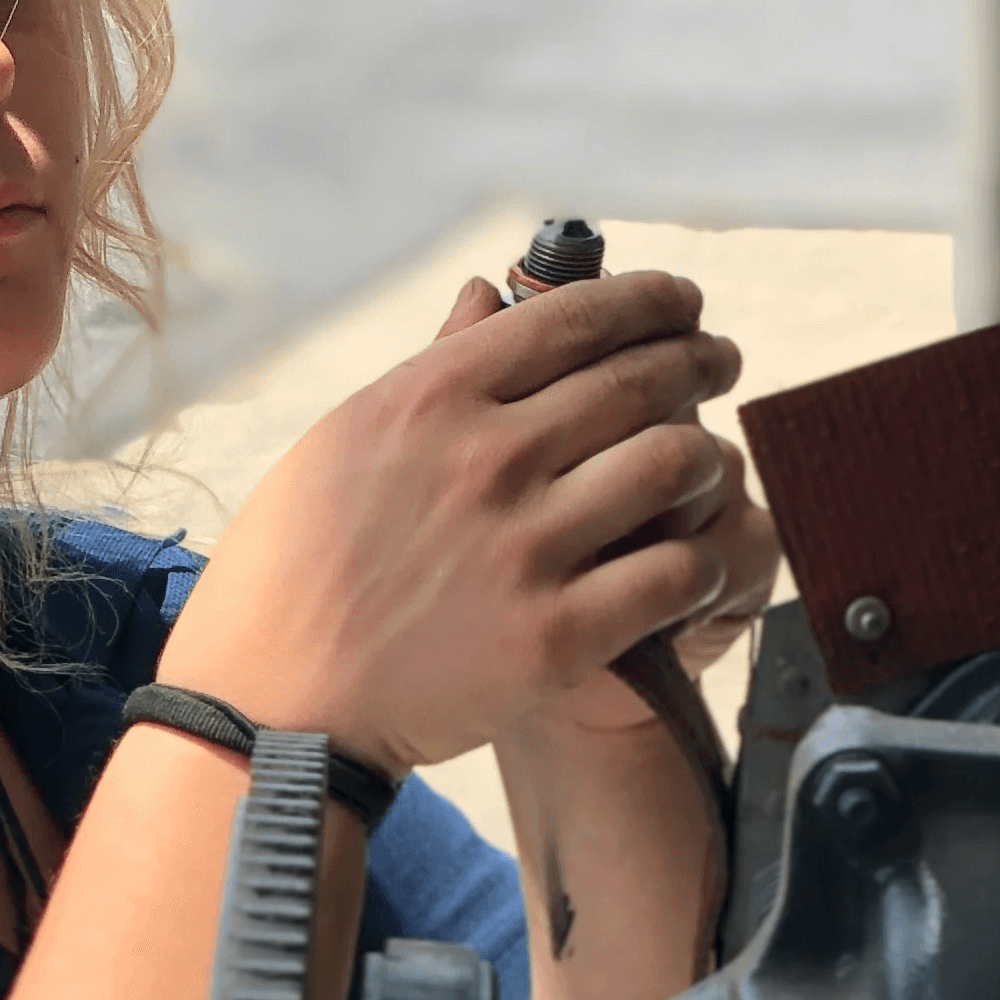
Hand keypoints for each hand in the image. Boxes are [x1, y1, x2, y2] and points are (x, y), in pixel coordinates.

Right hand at [158, 269, 745, 773]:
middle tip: (721, 362)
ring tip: (707, 461)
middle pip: (642, 381)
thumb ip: (431, 367)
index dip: (650, 300)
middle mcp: (487, 460)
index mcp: (433, 398)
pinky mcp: (558, 637)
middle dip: (700, 360)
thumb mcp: (342, 441)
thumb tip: (488, 294)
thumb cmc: (296, 568)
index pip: (576, 318)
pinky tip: (695, 558)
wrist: (278, 706)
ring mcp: (527, 549)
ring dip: (707, 455)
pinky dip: (702, 557)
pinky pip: (677, 572)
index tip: (682, 301)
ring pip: (676, 465)